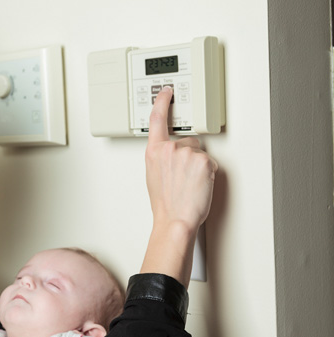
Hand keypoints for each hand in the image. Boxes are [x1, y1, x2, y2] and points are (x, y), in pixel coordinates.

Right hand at [141, 86, 217, 286]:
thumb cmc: (165, 203)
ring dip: (198, 166)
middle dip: (189, 155)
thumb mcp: (153, 175)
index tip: (167, 91)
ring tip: (190, 184)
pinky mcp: (203, 160)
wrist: (175, 219)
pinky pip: (210, 162)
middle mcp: (169, 149)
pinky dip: (208, 173)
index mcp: (154, 152)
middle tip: (183, 177)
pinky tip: (199, 184)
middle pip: (187, 141)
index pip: (158, 119)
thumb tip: (171, 155)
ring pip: (200, 153)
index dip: (163, 102)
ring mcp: (187, 153)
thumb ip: (161, 157)